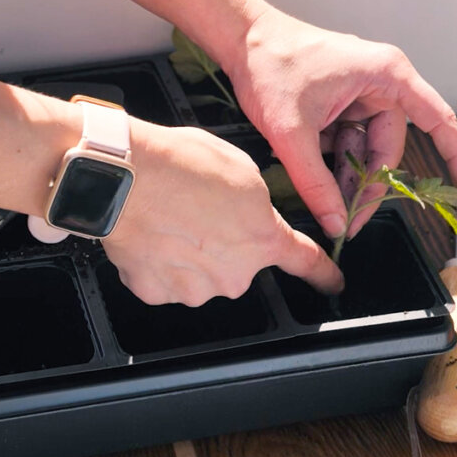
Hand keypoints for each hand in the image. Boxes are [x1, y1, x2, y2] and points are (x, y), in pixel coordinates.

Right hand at [103, 120, 341, 306]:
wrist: (124, 177)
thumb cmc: (179, 164)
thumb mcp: (241, 168)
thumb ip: (255, 202)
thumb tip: (247, 213)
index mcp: (263, 240)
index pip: (305, 261)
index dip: (323, 274)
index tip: (332, 283)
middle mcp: (233, 274)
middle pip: (237, 265)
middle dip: (223, 245)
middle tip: (198, 213)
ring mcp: (193, 289)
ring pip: (198, 275)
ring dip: (188, 254)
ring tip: (169, 218)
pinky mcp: (156, 292)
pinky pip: (163, 280)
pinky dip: (157, 262)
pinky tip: (149, 234)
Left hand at [223, 8, 456, 239]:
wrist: (241, 39)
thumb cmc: (270, 62)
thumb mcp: (292, 133)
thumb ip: (315, 183)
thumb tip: (336, 221)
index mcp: (387, 76)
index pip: (440, 122)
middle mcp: (382, 83)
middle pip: (390, 150)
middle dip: (368, 185)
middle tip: (347, 220)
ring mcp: (361, 93)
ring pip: (366, 150)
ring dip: (345, 175)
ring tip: (322, 196)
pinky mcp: (341, 103)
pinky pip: (347, 142)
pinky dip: (331, 160)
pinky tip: (308, 165)